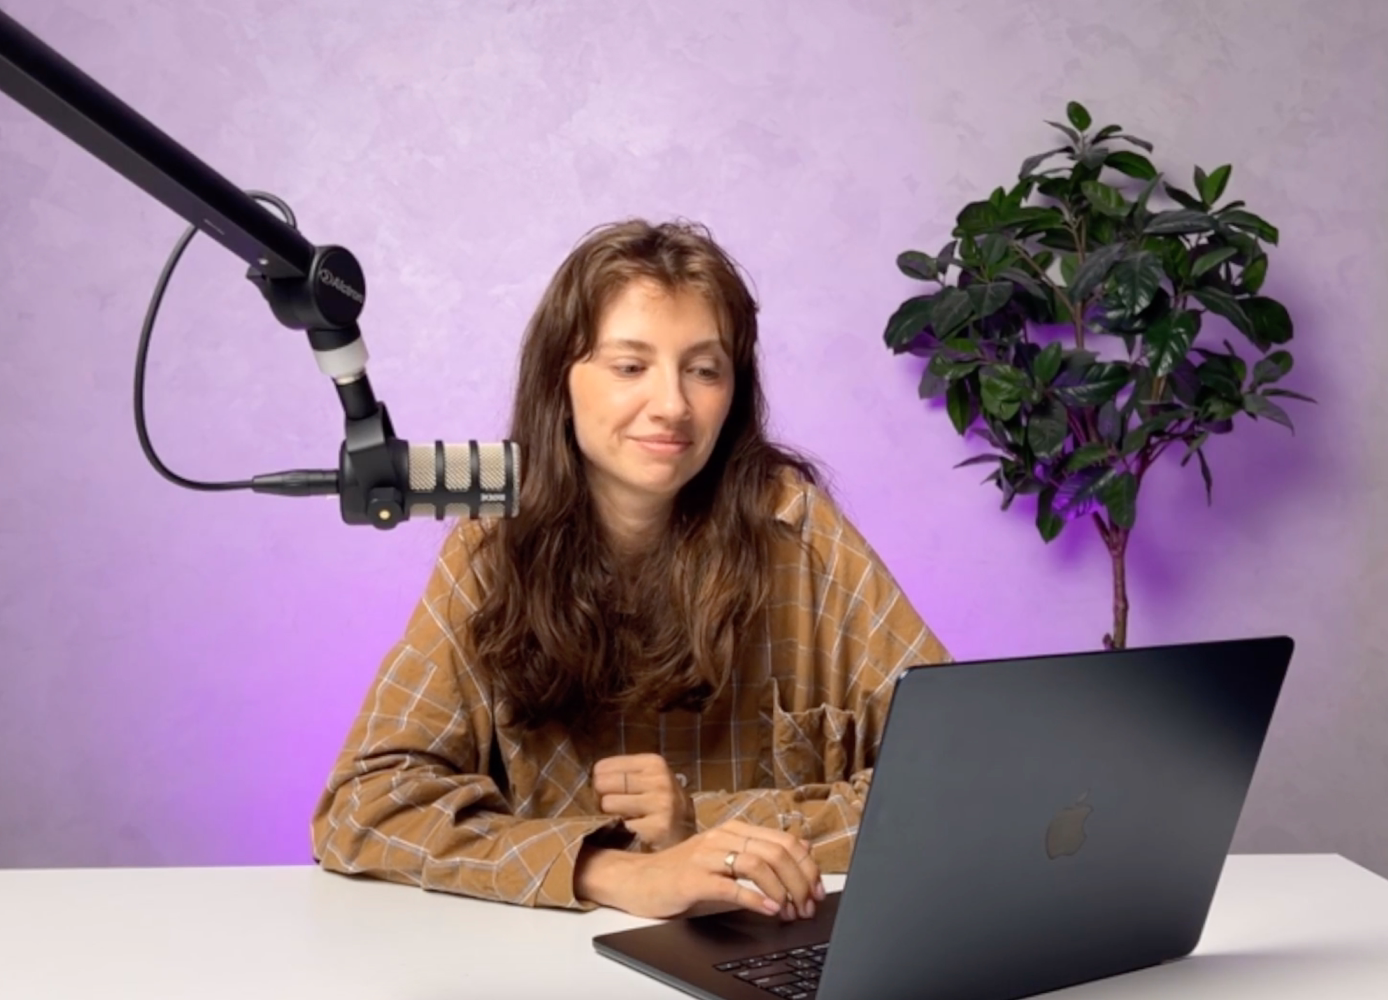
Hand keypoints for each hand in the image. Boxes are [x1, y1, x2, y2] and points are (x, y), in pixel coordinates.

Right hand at [575, 819, 825, 920]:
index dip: (807, 866)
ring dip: (782, 890)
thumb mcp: (726, 857)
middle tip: (807, 906)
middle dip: (800, 881)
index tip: (817, 890)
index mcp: (735, 830)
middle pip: (776, 852)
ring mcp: (707, 856)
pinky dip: (755, 898)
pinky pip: (731, 886)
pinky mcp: (693, 878)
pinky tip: (768, 909)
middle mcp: (723, 837)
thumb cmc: (684, 872)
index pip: (784, 840)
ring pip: (758, 864)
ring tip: (790, 911)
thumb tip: (803, 848)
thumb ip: (761, 851)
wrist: (638, 880)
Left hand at [592, 753, 694, 850]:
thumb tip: (589, 779)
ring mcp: (660, 804)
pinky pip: (618, 826)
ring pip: (607, 804)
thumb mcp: (649, 780)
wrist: (688, 837)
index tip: (609, 794)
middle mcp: (659, 780)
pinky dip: (618, 832)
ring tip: (622, 821)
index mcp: (654, 763)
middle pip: (602, 783)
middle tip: (613, 809)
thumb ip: (623, 774)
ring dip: (609, 816)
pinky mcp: (656, 828)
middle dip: (602, 798)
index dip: (600, 782)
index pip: (602, 767)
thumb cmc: (660, 806)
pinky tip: (629, 834)